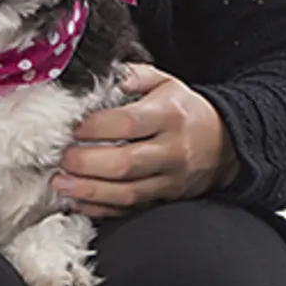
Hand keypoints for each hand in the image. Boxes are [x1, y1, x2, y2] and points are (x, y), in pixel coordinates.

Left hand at [50, 64, 241, 218]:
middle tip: (61, 159)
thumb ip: (133, 76)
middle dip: (86, 164)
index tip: (72, 127)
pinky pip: (132, 210)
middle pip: (125, 163)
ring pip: (127, 193)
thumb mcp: (164, 82)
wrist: (224, 143)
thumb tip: (103, 76)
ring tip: (61, 184)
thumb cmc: (184, 109)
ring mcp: (171, 180)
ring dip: (89, 191)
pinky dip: (103, 210)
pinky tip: (80, 203)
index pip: (128, 123)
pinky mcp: (167, 199)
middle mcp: (173, 150)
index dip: (96, 127)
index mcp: (170, 115)